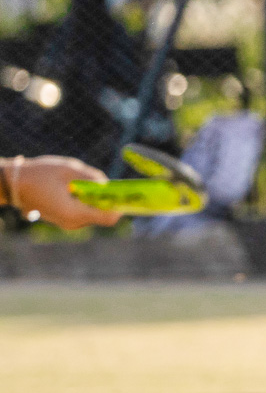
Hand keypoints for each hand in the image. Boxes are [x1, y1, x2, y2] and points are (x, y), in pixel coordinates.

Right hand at [5, 156, 123, 229]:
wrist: (13, 184)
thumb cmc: (39, 174)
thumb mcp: (69, 169)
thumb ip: (92, 177)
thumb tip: (108, 185)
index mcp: (74, 213)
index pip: (109, 217)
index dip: (120, 206)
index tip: (125, 194)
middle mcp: (73, 223)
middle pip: (103, 216)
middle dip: (108, 201)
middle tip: (106, 185)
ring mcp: (68, 223)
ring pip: (94, 213)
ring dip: (96, 200)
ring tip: (85, 184)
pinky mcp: (64, 219)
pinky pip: (84, 212)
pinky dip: (86, 202)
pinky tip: (77, 189)